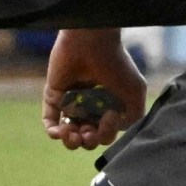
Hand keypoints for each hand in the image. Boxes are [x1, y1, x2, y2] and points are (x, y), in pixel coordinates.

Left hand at [43, 28, 145, 151]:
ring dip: (70, 141)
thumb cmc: (116, 65)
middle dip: (87, 141)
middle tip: (87, 133)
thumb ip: (133, 115)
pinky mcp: (54, 97)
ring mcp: (71, 103)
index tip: (108, 118)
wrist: (91, 44)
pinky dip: (53, 131)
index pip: (106, 133)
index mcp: (110, 107)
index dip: (106, 133)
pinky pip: (50, 121)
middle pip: (87, 137)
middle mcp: (91, 107)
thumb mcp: (134, 91)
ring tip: (72, 135)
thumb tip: (120, 132)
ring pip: (68, 133)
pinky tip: (59, 132)